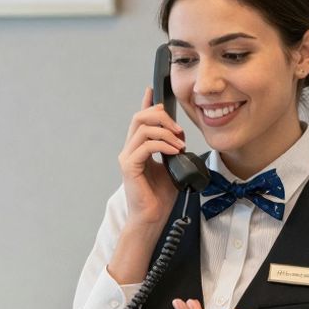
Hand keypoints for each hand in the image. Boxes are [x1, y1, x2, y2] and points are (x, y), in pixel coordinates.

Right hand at [119, 87, 186, 229]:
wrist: (152, 219)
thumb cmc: (161, 197)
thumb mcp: (172, 168)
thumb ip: (172, 151)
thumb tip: (181, 140)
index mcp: (139, 148)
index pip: (140, 120)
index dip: (146, 103)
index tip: (152, 90)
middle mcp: (130, 150)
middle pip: (140, 117)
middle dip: (162, 117)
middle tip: (179, 130)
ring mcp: (127, 157)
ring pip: (142, 128)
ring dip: (165, 131)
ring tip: (180, 143)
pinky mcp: (129, 167)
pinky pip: (146, 146)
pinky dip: (163, 145)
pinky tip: (174, 151)